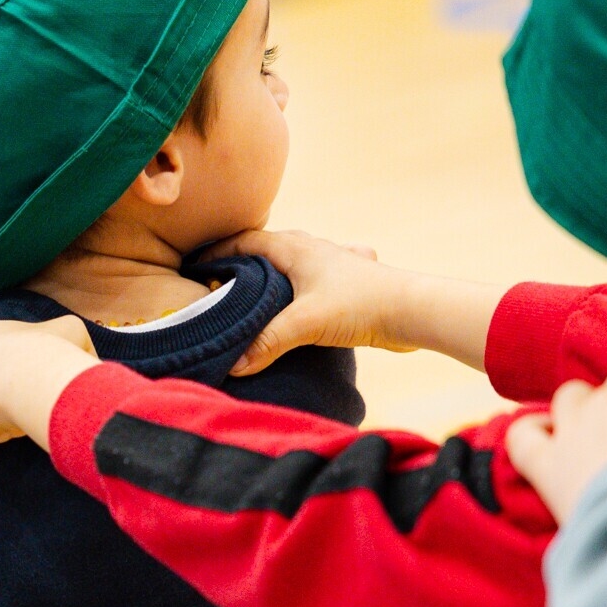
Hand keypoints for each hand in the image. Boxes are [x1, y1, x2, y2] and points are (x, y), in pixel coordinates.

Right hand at [199, 229, 499, 374]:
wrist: (413, 309)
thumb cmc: (360, 304)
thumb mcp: (304, 324)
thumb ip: (266, 342)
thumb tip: (235, 364)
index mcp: (294, 247)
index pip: (244, 241)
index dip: (216, 252)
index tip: (194, 269)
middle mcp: (311, 248)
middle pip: (264, 250)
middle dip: (239, 266)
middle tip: (216, 289)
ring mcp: (330, 264)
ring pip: (288, 265)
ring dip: (269, 277)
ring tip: (249, 300)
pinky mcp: (346, 283)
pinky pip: (309, 280)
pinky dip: (296, 289)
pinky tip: (297, 303)